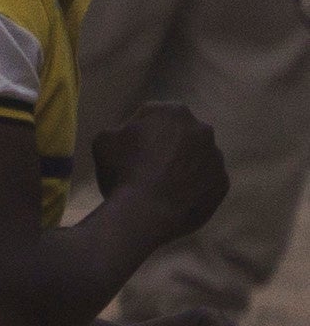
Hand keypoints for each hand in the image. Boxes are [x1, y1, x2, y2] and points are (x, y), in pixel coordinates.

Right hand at [94, 98, 232, 242]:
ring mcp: (216, 157)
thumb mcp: (104, 141)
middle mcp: (201, 129)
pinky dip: (190, 189)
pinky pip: (204, 183)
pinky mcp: (222, 183)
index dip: (136, 133)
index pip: (152, 115)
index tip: (125, 151)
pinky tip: (169, 202)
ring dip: (180, 168)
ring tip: (156, 189)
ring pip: (195, 159)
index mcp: (172, 111)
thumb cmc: (121, 173)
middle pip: (179, 136)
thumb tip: (127, 133)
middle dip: (164, 147)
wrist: (146, 214)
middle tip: (142, 169)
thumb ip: (120, 130)